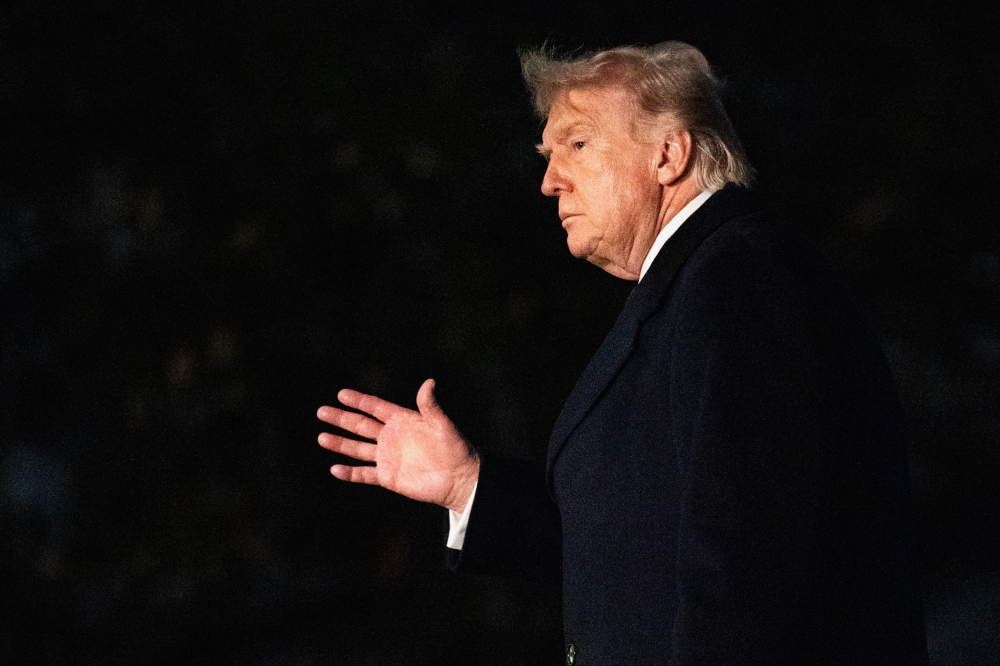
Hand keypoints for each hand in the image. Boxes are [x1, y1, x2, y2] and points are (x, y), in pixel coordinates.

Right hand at [317, 379, 479, 511]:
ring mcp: (388, 457)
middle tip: (322, 411)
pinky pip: (364, 474)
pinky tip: (334, 469)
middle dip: (341, 419)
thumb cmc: (455, 448)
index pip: (375, 408)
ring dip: (340, 443)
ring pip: (358, 448)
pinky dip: (350, 473)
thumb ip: (431, 405)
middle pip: (361, 425)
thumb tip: (429, 382)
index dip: (359, 401)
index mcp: (402, 420)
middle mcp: (391, 437)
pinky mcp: (388, 477)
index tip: (341, 394)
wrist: (459, 479)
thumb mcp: (442, 424)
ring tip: (321, 437)